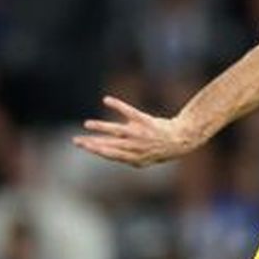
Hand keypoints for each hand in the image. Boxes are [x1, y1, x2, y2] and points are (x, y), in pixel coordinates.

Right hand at [72, 96, 196, 166]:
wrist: (182, 139)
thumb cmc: (161, 149)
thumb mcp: (144, 158)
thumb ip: (126, 155)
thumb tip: (106, 151)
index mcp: (134, 158)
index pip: (111, 155)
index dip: (97, 151)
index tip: (84, 146)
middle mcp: (136, 147)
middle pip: (110, 145)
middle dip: (92, 143)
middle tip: (76, 140)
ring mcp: (140, 134)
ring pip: (117, 131)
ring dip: (101, 127)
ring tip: (87, 124)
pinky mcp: (145, 121)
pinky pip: (129, 112)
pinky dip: (117, 105)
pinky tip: (106, 100)